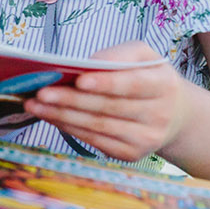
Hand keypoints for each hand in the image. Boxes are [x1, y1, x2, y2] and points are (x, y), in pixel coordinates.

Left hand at [22, 41, 200, 161]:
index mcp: (163, 84)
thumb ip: (117, 54)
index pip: (132, 84)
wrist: (174, 114)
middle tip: (40, 92)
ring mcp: (146, 138)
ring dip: (62, 115)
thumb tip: (87, 65)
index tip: (78, 79)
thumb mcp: (141, 56)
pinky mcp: (131, 154)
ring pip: (97, 126)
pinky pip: (94, 140)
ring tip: (35, 104)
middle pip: (107, 108)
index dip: (105, 83)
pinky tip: (50, 116)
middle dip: (70, 100)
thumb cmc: (147, 77)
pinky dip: (69, 128)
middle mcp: (159, 115)